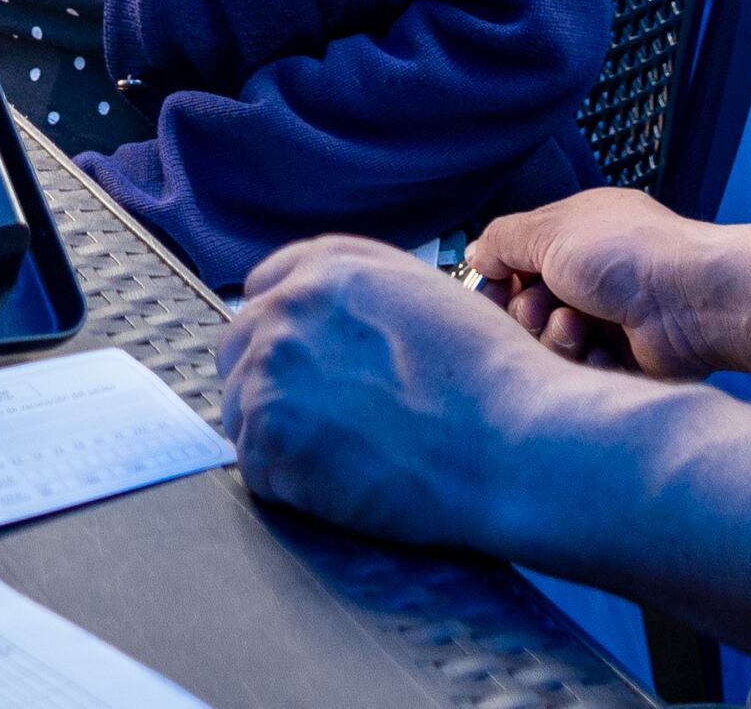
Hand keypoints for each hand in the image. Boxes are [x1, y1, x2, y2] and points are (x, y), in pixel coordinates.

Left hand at [221, 236, 570, 547]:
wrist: (511, 442)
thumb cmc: (488, 374)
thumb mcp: (422, 292)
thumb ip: (357, 291)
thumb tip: (321, 317)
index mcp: (326, 267)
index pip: (263, 291)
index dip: (284, 332)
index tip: (302, 365)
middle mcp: (286, 310)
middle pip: (239, 348)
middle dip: (271, 381)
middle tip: (322, 422)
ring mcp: (270, 375)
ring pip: (241, 408)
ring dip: (277, 434)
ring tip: (343, 455)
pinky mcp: (268, 442)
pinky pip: (254, 465)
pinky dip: (287, 482)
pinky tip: (340, 483)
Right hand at [464, 188, 750, 381]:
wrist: (692, 301)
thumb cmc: (623, 254)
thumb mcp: (550, 230)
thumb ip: (503, 240)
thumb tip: (477, 254)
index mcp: (577, 235)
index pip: (520, 261)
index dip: (499, 281)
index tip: (488, 294)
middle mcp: (593, 275)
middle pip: (531, 307)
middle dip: (527, 312)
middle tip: (542, 309)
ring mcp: (610, 317)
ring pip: (554, 341)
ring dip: (557, 337)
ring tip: (577, 327)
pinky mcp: (626, 358)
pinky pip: (584, 370)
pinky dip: (587, 362)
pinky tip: (601, 351)